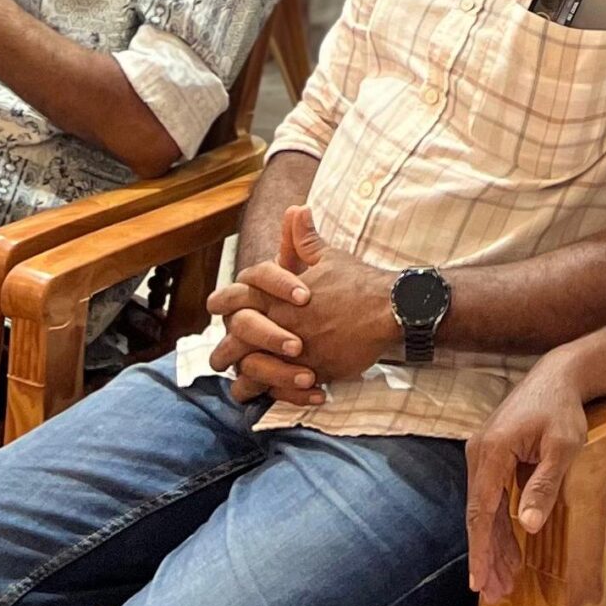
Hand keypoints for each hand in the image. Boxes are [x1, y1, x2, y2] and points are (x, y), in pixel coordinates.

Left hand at [204, 207, 397, 399]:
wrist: (390, 308)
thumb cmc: (358, 282)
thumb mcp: (327, 257)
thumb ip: (303, 240)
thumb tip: (296, 211)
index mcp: (274, 295)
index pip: (232, 298)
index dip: (221, 303)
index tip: (215, 309)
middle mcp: (278, 324)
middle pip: (234, 341)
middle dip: (224, 351)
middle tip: (222, 357)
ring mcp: (294, 351)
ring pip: (252, 373)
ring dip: (246, 379)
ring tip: (244, 385)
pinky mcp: (312, 372)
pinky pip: (282, 391)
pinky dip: (276, 394)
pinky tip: (274, 395)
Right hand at [463, 355, 590, 600]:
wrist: (557, 376)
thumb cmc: (562, 410)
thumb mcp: (563, 448)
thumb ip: (544, 486)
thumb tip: (526, 526)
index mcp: (492, 452)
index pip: (481, 511)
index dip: (481, 550)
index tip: (479, 582)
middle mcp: (478, 454)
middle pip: (478, 516)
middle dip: (486, 557)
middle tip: (493, 594)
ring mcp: (481, 455)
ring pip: (483, 510)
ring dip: (492, 546)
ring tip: (501, 583)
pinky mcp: (490, 458)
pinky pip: (490, 498)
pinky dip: (498, 526)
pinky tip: (507, 552)